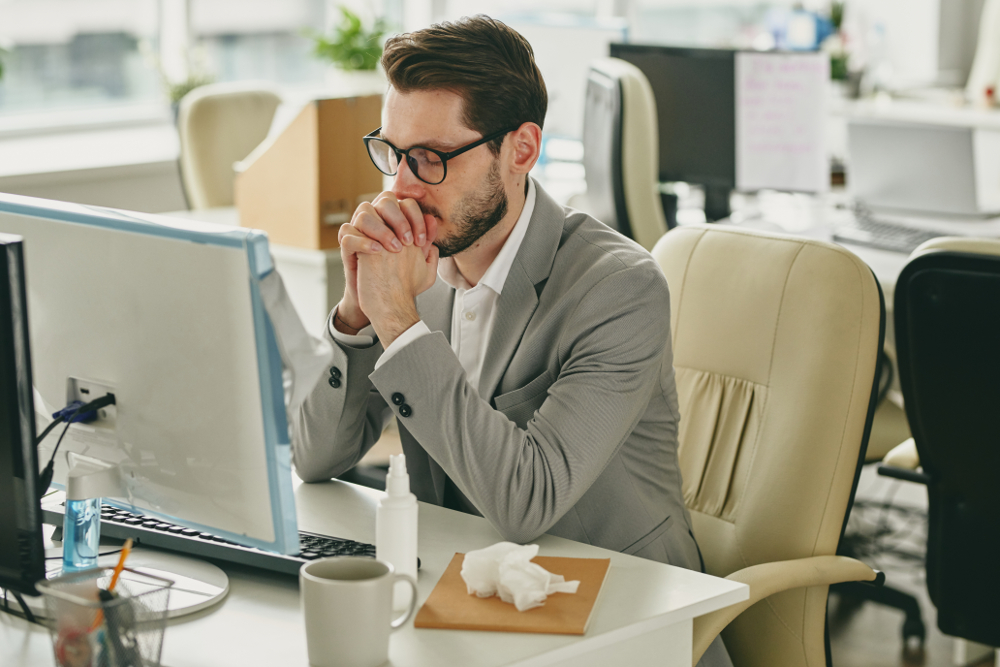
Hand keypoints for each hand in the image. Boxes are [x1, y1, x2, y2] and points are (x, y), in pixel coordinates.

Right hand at [336, 192, 437, 331]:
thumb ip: (428, 243)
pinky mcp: (347, 246)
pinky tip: (377, 251)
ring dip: (381, 229)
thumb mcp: (421, 263)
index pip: (406, 203)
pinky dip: (362, 240)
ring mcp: (360, 231)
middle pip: (385, 200)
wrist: (384, 302)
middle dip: (399, 219)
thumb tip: (433, 221)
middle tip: (408, 242)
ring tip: (394, 249)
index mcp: (396, 221)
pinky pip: (347, 233)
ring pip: (364, 212)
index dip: (416, 217)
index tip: (422, 241)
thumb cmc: (402, 280)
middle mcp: (378, 221)